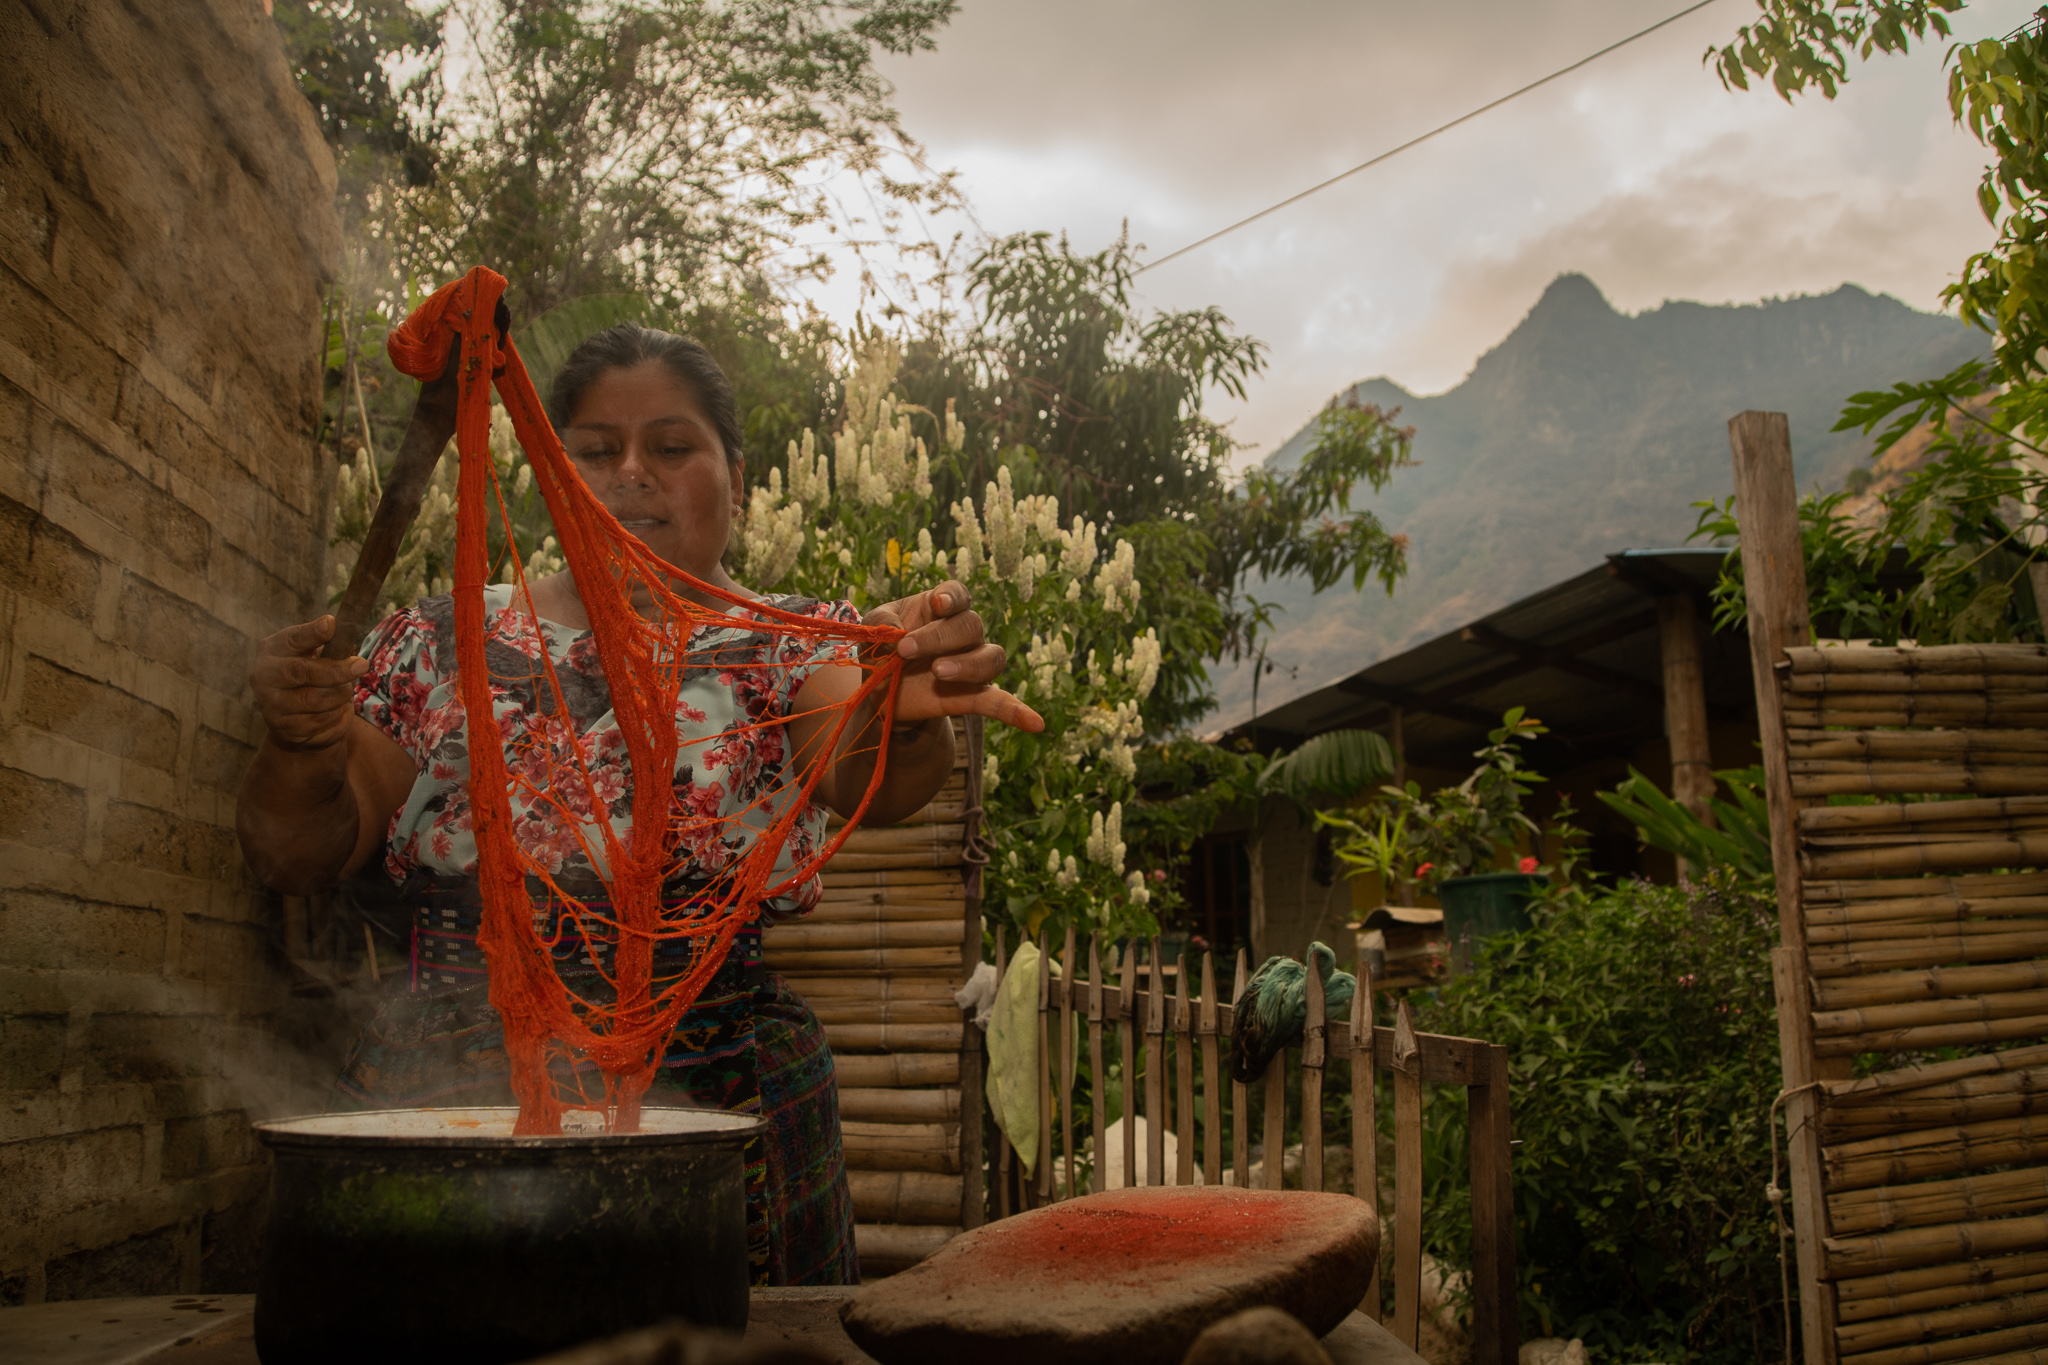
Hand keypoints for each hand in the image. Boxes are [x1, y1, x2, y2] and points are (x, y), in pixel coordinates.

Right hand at [252, 616, 368, 751]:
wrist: (295, 718)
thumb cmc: (310, 676)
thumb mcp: (316, 655)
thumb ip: (329, 644)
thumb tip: (343, 630)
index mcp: (272, 650)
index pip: (292, 639)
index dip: (312, 633)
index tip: (331, 624)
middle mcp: (264, 676)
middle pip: (302, 671)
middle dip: (336, 670)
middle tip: (362, 665)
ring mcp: (270, 704)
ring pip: (316, 699)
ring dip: (339, 695)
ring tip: (343, 691)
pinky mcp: (283, 727)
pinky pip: (321, 721)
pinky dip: (336, 714)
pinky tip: (334, 710)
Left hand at [866, 581, 1043, 733]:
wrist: (882, 692)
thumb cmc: (883, 651)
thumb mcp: (873, 632)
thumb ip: (882, 624)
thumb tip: (894, 632)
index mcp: (941, 608)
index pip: (958, 595)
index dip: (952, 597)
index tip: (938, 605)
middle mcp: (964, 633)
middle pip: (970, 625)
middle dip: (938, 637)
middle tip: (906, 650)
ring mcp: (972, 664)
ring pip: (991, 657)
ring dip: (967, 664)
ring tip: (939, 673)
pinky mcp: (972, 695)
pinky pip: (1000, 702)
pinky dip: (1018, 712)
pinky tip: (1035, 724)